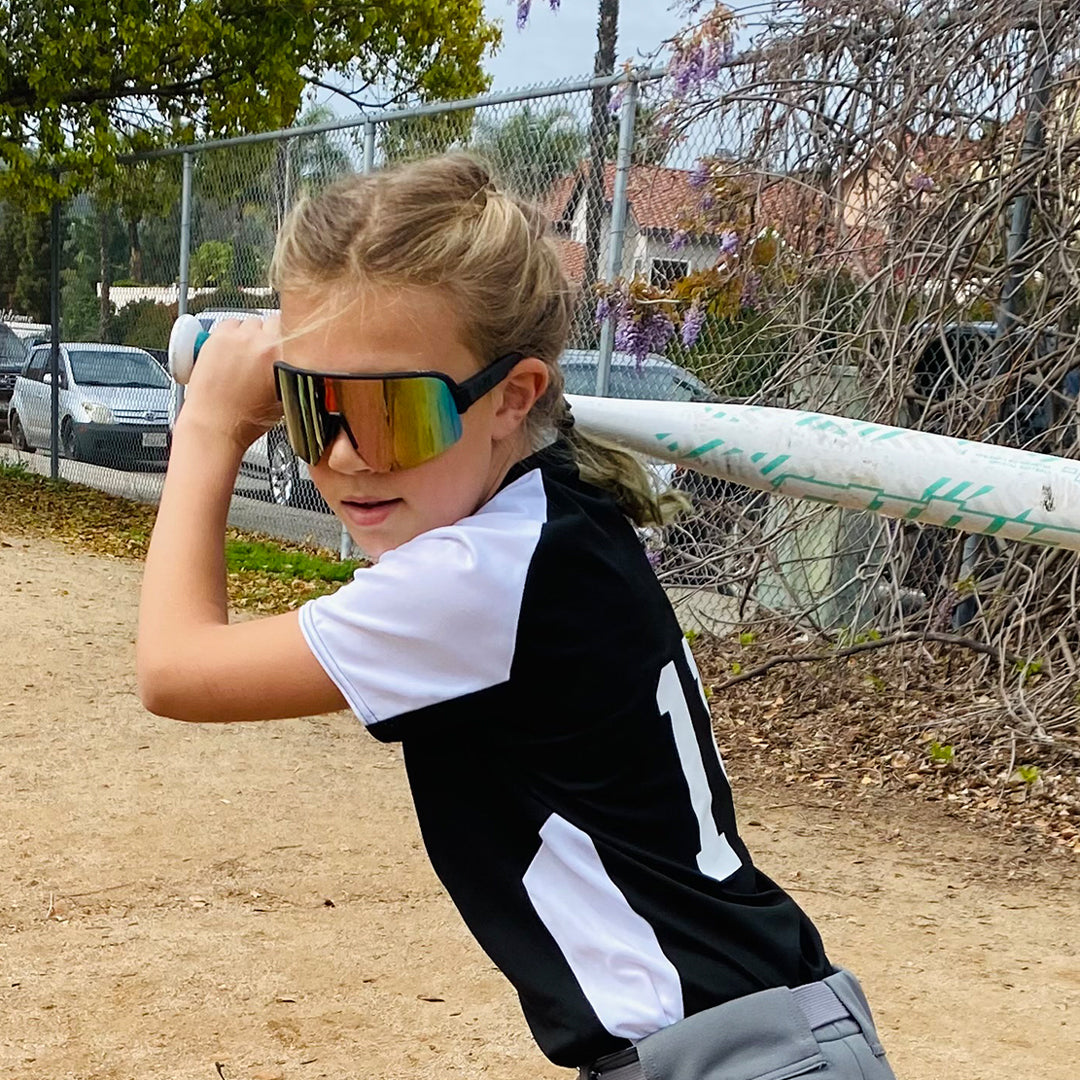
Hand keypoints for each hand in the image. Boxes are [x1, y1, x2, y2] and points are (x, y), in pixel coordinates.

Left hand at [177, 315, 283, 449]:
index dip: (291, 337)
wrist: (216, 425)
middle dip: (271, 335)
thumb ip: (294, 372)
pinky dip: (232, 333)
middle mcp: (262, 343)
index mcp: (284, 357)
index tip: (288, 342)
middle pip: (273, 322)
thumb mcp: (286, 397)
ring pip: (251, 322)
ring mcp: (239, 338)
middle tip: (265, 353)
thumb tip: (296, 358)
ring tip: (245, 355)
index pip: (295, 330)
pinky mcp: (217, 337)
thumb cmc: (247, 419)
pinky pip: (230, 323)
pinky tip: (231, 350)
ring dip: (251, 334)